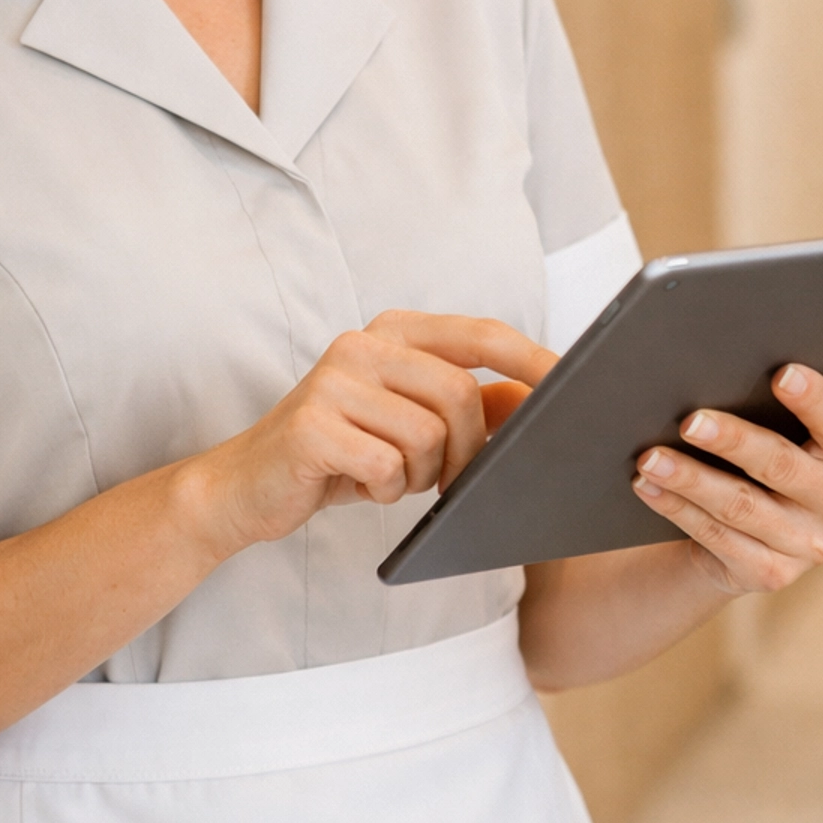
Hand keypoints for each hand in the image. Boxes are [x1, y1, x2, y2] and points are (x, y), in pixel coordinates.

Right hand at [183, 313, 555, 560]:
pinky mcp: (311, 426)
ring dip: (422, 475)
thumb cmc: (343, 452)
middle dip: (469, 450)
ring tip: (392, 477)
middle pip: (461, 394)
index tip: (574, 387)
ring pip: (427, 435)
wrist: (247, 486)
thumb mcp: (413, 424)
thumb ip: (475, 405)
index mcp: (394, 332)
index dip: (532, 361)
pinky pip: (387, 466)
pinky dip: (387, 489)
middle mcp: (363, 344)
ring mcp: (333, 380)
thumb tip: (541, 400)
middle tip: (449, 478)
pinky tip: (361, 484)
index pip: (481, 334)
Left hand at [631, 364, 822, 597]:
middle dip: (733, 441)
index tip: (781, 374)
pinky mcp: (773, 573)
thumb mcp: (788, 431)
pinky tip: (649, 487)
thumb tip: (716, 373)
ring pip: (741, 506)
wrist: (756, 532)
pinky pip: (717, 536)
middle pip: (782, 466)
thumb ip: (773, 406)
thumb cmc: (771, 454)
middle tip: (689, 421)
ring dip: (690, 479)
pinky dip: (678, 508)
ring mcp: (810, 545)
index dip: (815, 398)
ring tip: (651, 458)